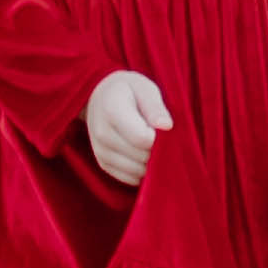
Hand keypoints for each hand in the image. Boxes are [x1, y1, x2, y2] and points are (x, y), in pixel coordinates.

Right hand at [86, 69, 172, 186]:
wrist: (100, 96)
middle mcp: (102, 134)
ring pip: (137, 171)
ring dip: (150, 162)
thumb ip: (156, 107)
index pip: (144, 139)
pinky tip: (143, 153)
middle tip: (158, 134)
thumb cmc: (129, 90)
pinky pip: (129, 178)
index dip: (159, 136)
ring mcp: (100, 151)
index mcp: (112, 111)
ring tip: (150, 142)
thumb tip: (167, 126)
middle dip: (157, 150)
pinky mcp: (103, 163)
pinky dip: (141, 170)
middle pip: (141, 156)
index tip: (161, 126)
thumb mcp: (145, 89)